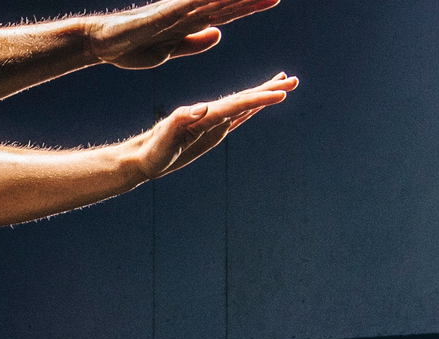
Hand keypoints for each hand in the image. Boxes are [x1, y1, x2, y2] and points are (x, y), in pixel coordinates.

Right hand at [88, 0, 281, 69]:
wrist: (102, 42)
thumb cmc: (130, 46)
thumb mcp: (169, 50)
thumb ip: (194, 41)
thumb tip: (219, 32)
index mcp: (190, 23)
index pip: (227, 12)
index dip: (251, 5)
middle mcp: (187, 12)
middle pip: (227, 1)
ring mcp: (176, 11)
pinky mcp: (164, 15)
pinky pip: (191, 5)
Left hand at [132, 74, 297, 178]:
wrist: (144, 157)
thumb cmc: (154, 148)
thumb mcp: (166, 136)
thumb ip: (183, 119)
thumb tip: (203, 106)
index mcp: (205, 113)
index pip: (237, 103)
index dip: (259, 98)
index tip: (280, 93)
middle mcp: (212, 113)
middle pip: (245, 98)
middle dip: (269, 90)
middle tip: (294, 80)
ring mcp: (214, 122)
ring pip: (244, 104)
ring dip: (264, 94)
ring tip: (285, 84)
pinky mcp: (212, 132)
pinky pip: (236, 118)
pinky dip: (250, 109)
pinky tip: (259, 104)